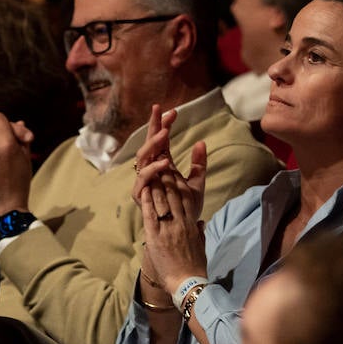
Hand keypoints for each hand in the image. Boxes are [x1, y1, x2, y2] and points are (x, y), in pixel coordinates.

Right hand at [131, 104, 204, 221]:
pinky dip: (153, 169)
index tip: (174, 111)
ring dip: (153, 143)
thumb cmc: (184, 210)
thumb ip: (199, 165)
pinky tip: (165, 162)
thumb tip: (202, 142)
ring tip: (166, 132)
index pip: (162, 140)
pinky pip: (143, 178)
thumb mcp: (196, 185)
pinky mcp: (140, 194)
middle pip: (149, 142)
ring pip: (143, 156)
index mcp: (161, 165)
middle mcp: (151, 170)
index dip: (165, 124)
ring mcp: (144, 181)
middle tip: (159, 109)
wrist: (178, 234)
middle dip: (153, 125)